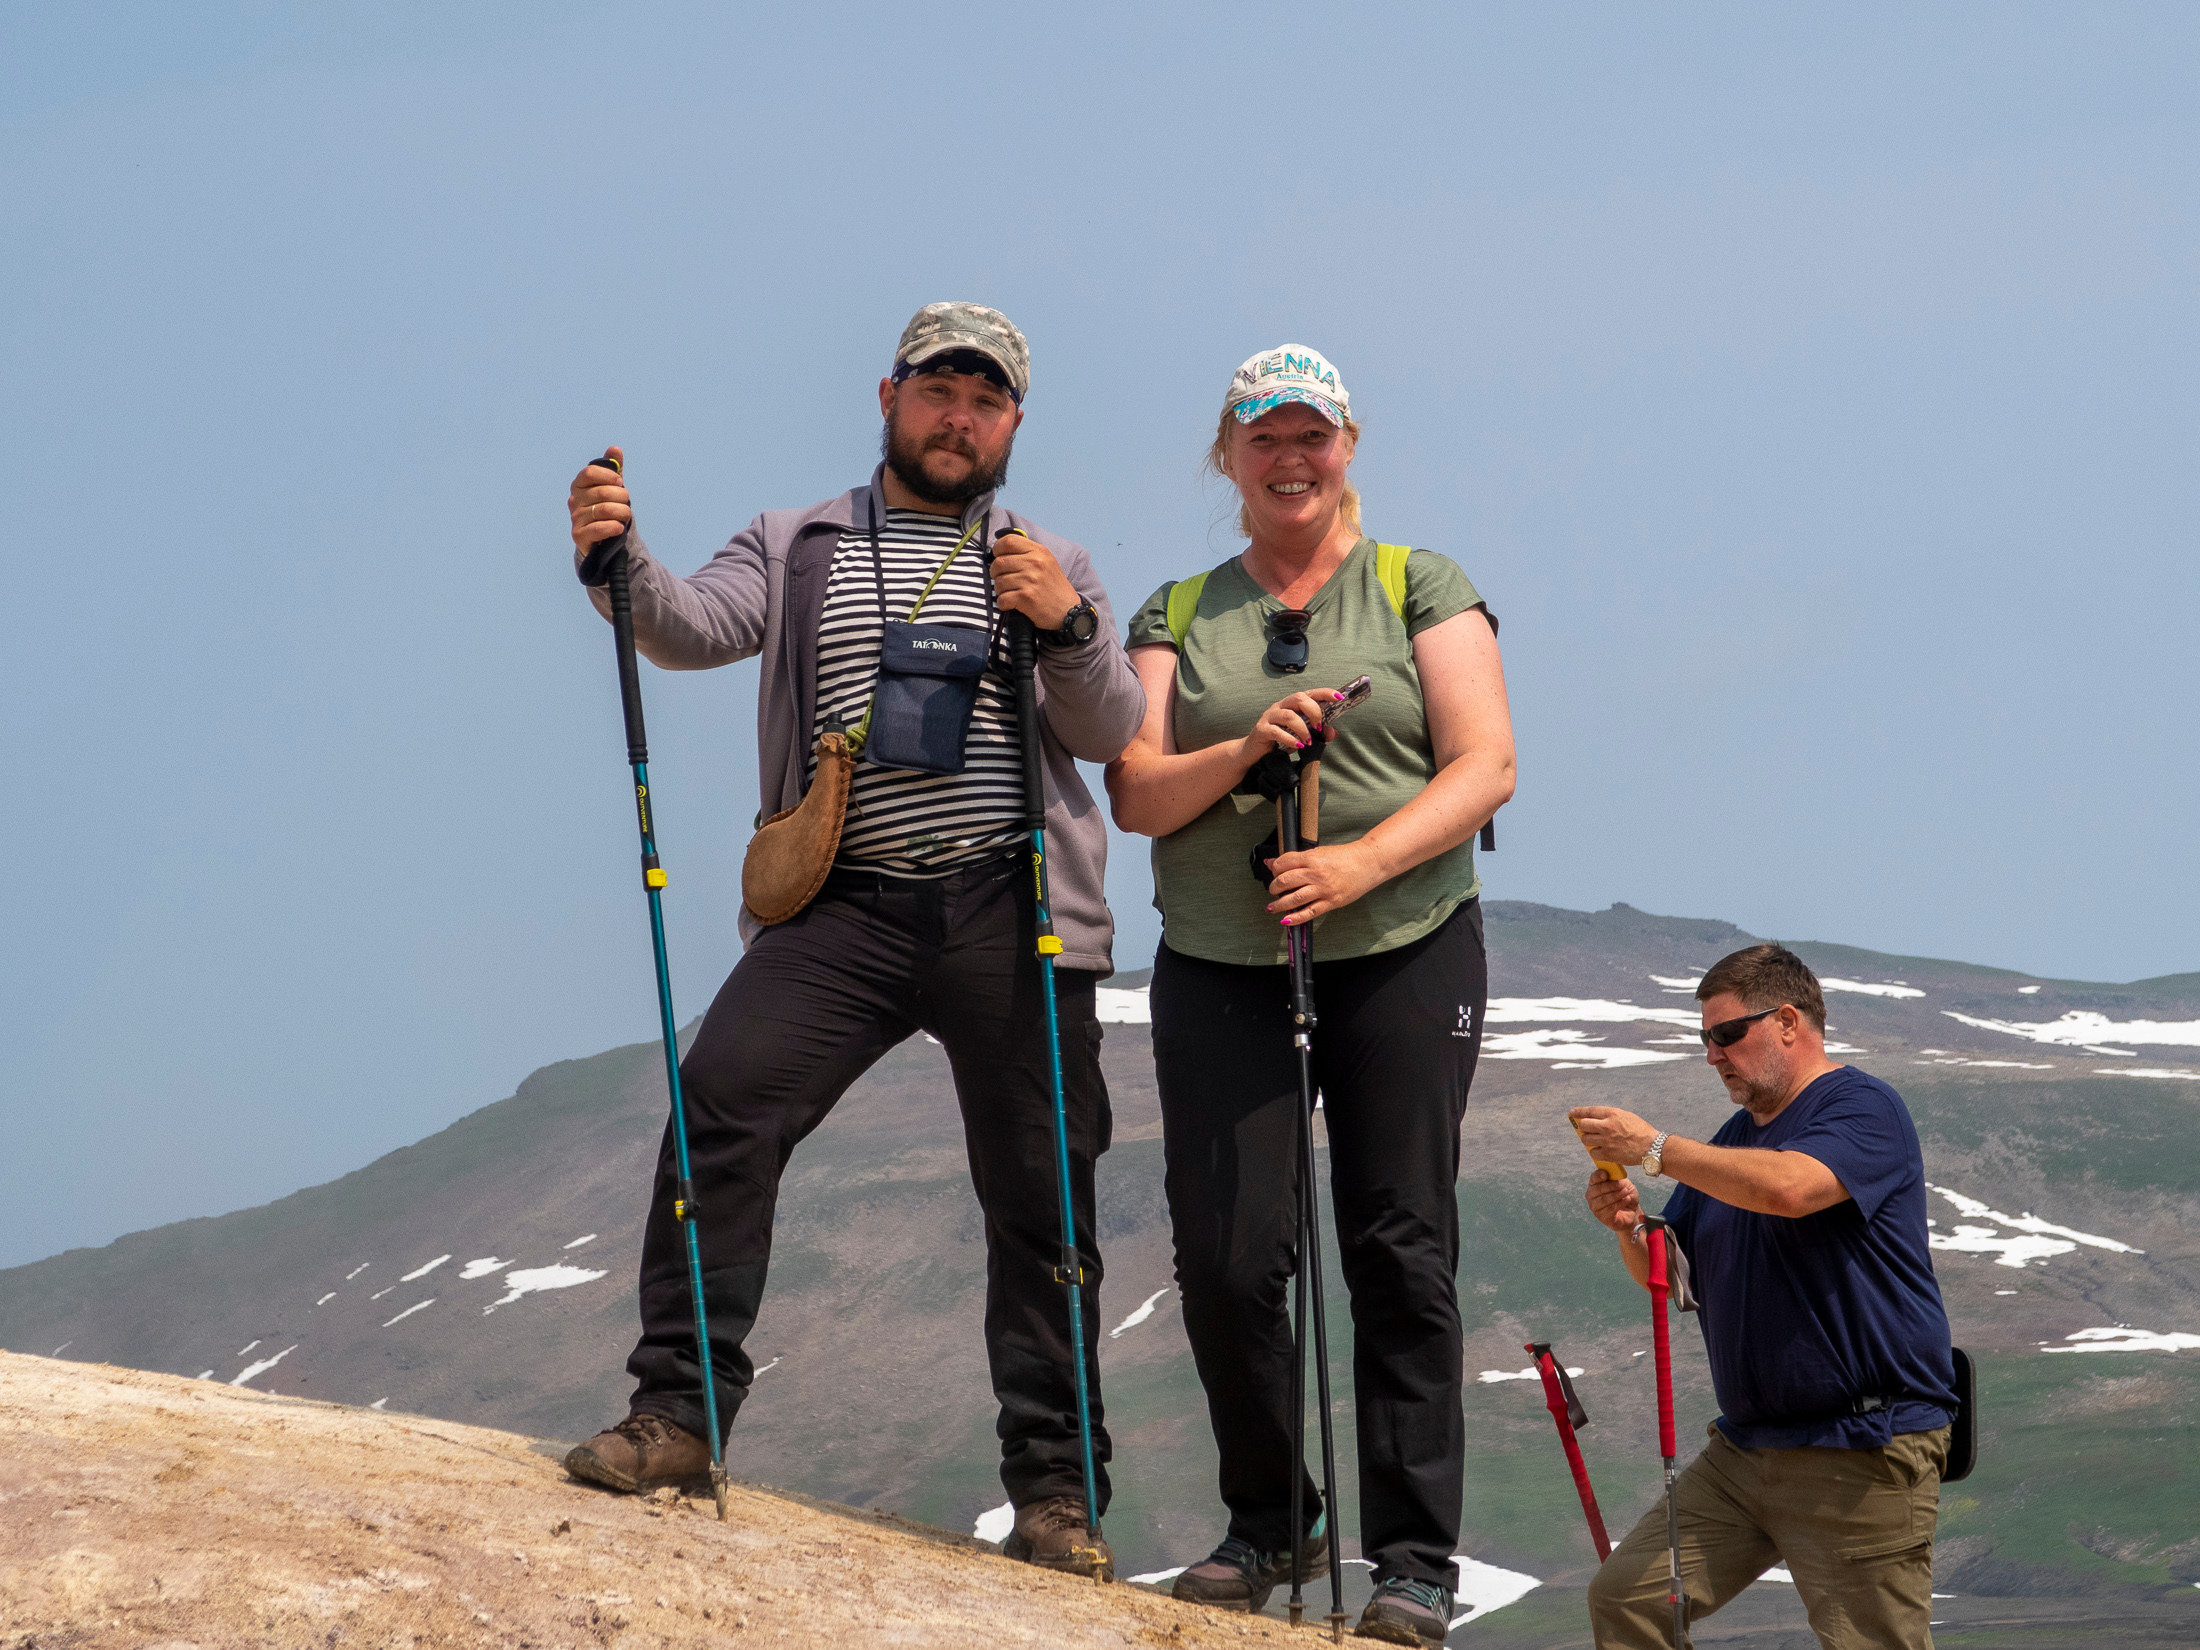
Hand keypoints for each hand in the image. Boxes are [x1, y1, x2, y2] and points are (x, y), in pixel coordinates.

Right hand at [569, 446, 630, 553]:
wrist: (604, 537)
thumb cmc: (608, 507)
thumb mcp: (612, 487)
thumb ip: (614, 469)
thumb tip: (615, 449)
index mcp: (579, 485)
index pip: (589, 472)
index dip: (608, 476)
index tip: (619, 482)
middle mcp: (574, 500)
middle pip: (602, 492)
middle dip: (622, 497)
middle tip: (626, 502)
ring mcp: (575, 518)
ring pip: (604, 510)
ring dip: (622, 512)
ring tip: (625, 515)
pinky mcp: (579, 535)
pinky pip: (599, 529)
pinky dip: (614, 527)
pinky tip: (619, 528)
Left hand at [992, 530, 1079, 630]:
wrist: (1068, 611)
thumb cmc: (1054, 588)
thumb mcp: (1046, 562)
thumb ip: (1027, 553)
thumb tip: (1001, 551)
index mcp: (1039, 551)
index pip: (1008, 541)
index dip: (998, 550)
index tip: (999, 557)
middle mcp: (1035, 563)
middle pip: (999, 562)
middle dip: (996, 573)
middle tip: (1004, 579)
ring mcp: (1030, 580)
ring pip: (998, 582)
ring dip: (1001, 591)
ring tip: (1012, 593)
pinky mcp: (1026, 597)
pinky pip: (1002, 599)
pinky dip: (1004, 604)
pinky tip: (1013, 604)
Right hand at [1237, 690, 1337, 764]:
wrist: (1253, 754)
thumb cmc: (1278, 742)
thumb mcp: (1301, 737)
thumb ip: (1317, 734)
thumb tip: (1333, 732)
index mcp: (1291, 705)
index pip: (1310, 693)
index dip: (1325, 693)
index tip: (1339, 697)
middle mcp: (1280, 707)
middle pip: (1298, 698)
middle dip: (1314, 711)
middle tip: (1319, 727)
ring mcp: (1269, 717)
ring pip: (1289, 715)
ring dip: (1303, 729)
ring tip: (1308, 741)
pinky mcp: (1262, 729)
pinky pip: (1277, 731)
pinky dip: (1291, 739)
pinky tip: (1298, 746)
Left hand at [1265, 839, 1385, 925]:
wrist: (1368, 862)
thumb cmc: (1344, 857)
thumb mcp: (1319, 852)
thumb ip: (1296, 858)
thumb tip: (1271, 862)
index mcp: (1311, 858)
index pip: (1283, 863)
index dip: (1274, 869)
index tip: (1273, 872)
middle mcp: (1315, 873)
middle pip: (1284, 882)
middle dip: (1274, 887)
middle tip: (1273, 890)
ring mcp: (1323, 889)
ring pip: (1293, 899)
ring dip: (1279, 904)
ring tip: (1273, 907)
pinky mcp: (1331, 902)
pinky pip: (1309, 912)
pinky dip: (1295, 918)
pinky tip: (1286, 920)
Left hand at [1568, 1105, 1658, 1166]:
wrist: (1653, 1147)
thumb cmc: (1641, 1131)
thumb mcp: (1627, 1116)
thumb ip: (1611, 1117)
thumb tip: (1597, 1119)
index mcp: (1612, 1114)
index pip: (1590, 1111)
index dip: (1579, 1112)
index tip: (1572, 1113)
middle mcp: (1607, 1126)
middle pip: (1583, 1125)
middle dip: (1583, 1128)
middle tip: (1587, 1131)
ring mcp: (1607, 1140)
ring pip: (1585, 1140)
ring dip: (1589, 1141)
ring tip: (1596, 1142)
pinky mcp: (1608, 1153)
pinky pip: (1593, 1153)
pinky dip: (1595, 1153)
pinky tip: (1602, 1152)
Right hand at [1585, 1167, 1645, 1235]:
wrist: (1633, 1210)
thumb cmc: (1626, 1195)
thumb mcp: (1624, 1183)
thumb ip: (1617, 1177)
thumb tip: (1613, 1173)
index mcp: (1595, 1184)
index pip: (1594, 1178)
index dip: (1599, 1176)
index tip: (1606, 1175)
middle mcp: (1591, 1195)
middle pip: (1597, 1189)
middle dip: (1611, 1186)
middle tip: (1622, 1185)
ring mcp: (1595, 1207)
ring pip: (1603, 1199)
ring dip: (1616, 1195)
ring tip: (1626, 1193)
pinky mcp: (1602, 1217)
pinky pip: (1609, 1209)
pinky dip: (1619, 1203)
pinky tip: (1627, 1200)